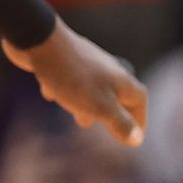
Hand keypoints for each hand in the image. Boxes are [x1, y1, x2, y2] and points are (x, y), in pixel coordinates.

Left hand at [4, 23, 147, 146]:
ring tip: (80, 120)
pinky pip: (70, 80)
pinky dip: (65, 91)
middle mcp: (108, 70)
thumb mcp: (100, 107)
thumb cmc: (74, 79)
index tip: (135, 137)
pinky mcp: (66, 61)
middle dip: (114, 114)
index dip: (139, 120)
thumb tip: (137, 139)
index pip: (140, 101)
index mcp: (121, 80)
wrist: (42, 43)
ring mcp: (87, 64)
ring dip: (90, 105)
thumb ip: (120, 123)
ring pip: (94, 88)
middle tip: (110, 131)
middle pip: (119, 94)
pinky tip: (51, 96)